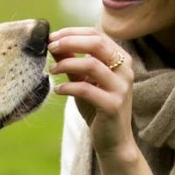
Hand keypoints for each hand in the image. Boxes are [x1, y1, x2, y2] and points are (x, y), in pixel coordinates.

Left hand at [48, 27, 137, 163]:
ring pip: (92, 64)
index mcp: (120, 59)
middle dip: (69, 41)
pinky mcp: (113, 105)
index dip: (71, 32)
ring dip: (66, 63)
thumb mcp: (82, 80)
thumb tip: (53, 44)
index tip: (51, 38)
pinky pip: (86, 89)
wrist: (114, 141)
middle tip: (49, 47)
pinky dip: (68, 87)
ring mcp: (121, 87)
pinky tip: (58, 90)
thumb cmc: (97, 108)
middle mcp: (125, 70)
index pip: (96, 34)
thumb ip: (71, 62)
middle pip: (96, 42)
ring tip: (52, 70)